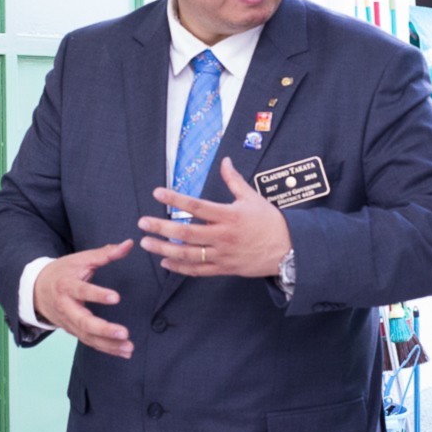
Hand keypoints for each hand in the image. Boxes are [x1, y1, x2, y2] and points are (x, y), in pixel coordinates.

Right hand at [33, 240, 134, 358]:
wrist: (37, 290)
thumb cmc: (63, 272)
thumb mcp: (81, 259)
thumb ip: (105, 254)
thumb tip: (129, 244)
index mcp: (67, 286)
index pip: (82, 290)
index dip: (97, 295)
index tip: (116, 297)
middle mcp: (66, 307)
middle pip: (83, 321)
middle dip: (104, 329)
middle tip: (124, 332)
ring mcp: (69, 322)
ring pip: (88, 336)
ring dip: (109, 344)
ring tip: (129, 347)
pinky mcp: (73, 331)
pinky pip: (90, 342)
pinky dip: (107, 349)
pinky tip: (124, 352)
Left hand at [139, 157, 290, 278]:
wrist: (289, 250)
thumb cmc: (270, 222)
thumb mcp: (252, 197)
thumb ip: (234, 180)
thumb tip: (225, 161)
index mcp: (228, 216)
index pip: (197, 206)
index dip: (176, 198)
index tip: (158, 193)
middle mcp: (223, 236)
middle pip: (186, 233)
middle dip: (162, 228)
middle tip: (143, 223)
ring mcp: (222, 254)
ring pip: (189, 255)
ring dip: (165, 250)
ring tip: (147, 244)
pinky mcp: (224, 269)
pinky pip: (198, 271)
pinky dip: (180, 268)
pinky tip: (165, 262)